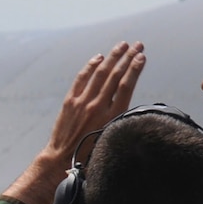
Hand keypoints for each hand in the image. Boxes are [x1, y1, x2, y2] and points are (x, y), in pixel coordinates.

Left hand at [4, 41, 145, 203]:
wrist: (61, 158)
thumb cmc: (89, 155)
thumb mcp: (111, 140)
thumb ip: (120, 122)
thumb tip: (132, 108)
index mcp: (110, 117)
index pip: (125, 86)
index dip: (134, 70)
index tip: (142, 57)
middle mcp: (97, 106)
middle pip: (115, 76)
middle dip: (128, 58)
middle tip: (138, 44)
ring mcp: (82, 102)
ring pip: (100, 73)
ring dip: (112, 57)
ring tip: (122, 45)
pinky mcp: (70, 101)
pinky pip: (81, 79)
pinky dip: (91, 66)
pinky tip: (99, 57)